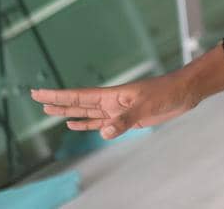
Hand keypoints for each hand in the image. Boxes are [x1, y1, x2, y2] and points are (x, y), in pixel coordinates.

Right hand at [31, 71, 200, 138]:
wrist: (186, 92)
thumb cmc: (168, 92)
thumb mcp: (146, 105)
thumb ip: (125, 120)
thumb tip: (104, 132)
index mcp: (112, 95)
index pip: (78, 95)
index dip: (58, 95)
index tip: (38, 93)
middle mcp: (111, 102)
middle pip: (78, 103)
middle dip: (58, 102)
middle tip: (37, 99)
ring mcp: (118, 110)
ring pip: (87, 113)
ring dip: (69, 112)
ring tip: (50, 111)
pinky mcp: (127, 119)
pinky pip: (101, 123)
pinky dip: (87, 124)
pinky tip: (75, 125)